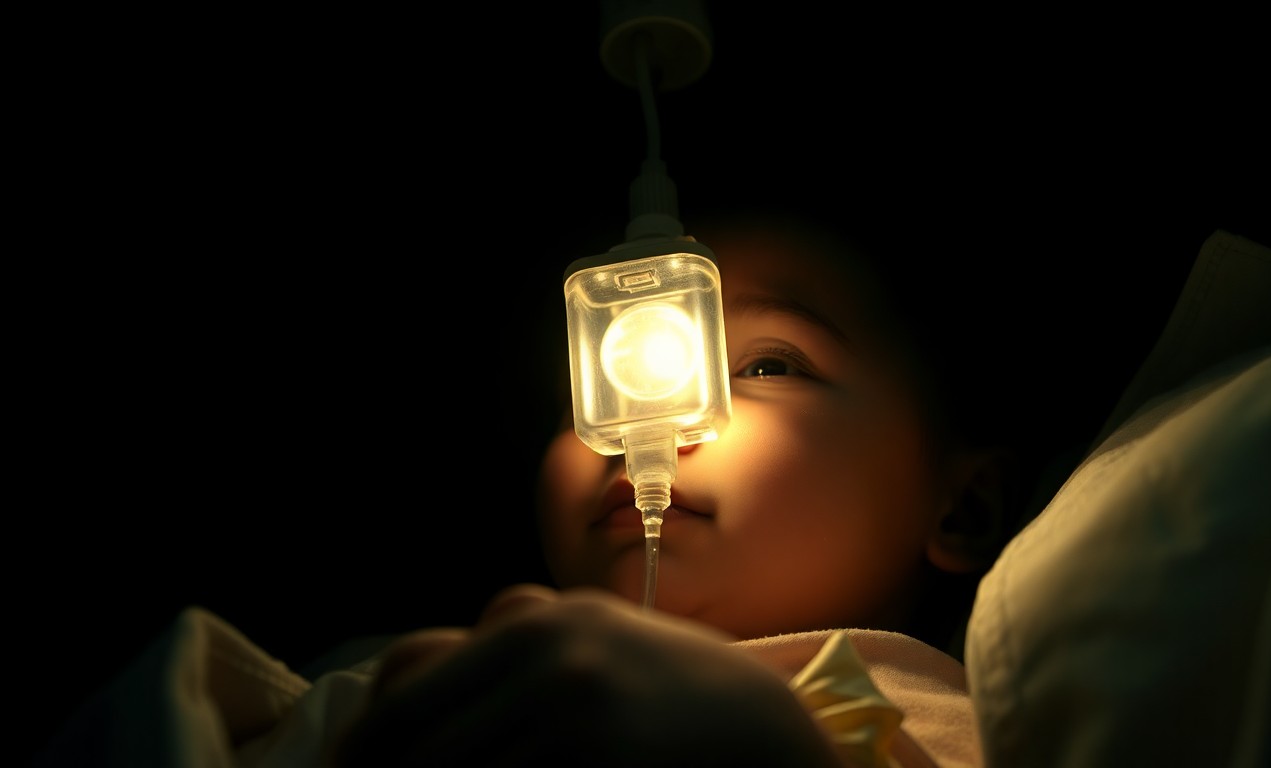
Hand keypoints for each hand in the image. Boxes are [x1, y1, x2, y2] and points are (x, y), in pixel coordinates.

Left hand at [335, 584, 844, 766]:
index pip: (404, 675)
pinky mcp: (591, 751)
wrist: (760, 730)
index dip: (362, 741)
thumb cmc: (665, 697)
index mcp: (529, 621)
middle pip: (412, 733)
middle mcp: (542, 647)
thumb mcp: (587, 650)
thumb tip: (399, 688)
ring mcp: (567, 699)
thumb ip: (512, 659)